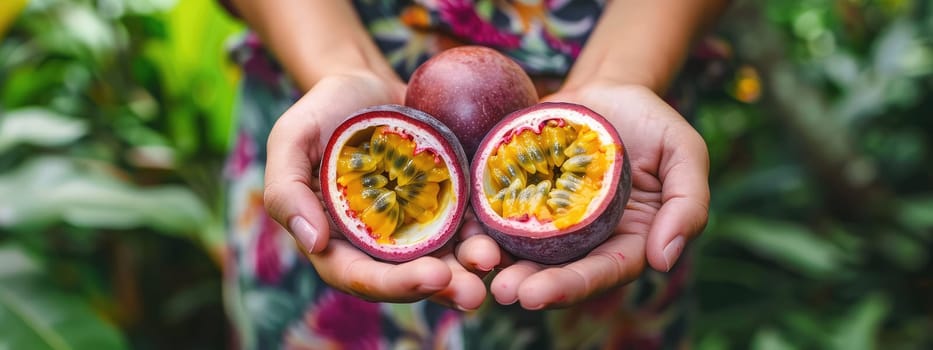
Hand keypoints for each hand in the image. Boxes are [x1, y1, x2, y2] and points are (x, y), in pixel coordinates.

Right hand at [263, 71, 487, 308]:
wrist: (366, 83)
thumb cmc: (321, 111)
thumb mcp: (290, 139)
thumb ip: (288, 189)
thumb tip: (312, 242)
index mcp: (339, 243)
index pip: (363, 277)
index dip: (396, 285)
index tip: (431, 277)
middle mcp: (381, 245)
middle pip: (411, 278)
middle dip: (444, 288)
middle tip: (475, 292)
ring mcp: (418, 227)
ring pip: (448, 258)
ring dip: (472, 268)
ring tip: (495, 263)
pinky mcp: (448, 203)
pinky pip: (470, 224)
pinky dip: (489, 231)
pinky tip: (510, 229)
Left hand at [469, 83, 709, 309]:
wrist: (609, 89)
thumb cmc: (654, 124)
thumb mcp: (686, 154)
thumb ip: (687, 206)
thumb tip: (663, 261)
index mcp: (625, 241)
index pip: (601, 272)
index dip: (572, 286)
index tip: (539, 296)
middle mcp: (582, 239)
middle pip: (555, 270)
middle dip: (529, 284)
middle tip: (503, 292)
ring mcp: (545, 218)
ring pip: (519, 249)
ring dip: (497, 261)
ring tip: (477, 266)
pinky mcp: (517, 193)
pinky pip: (492, 213)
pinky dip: (475, 223)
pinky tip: (459, 231)